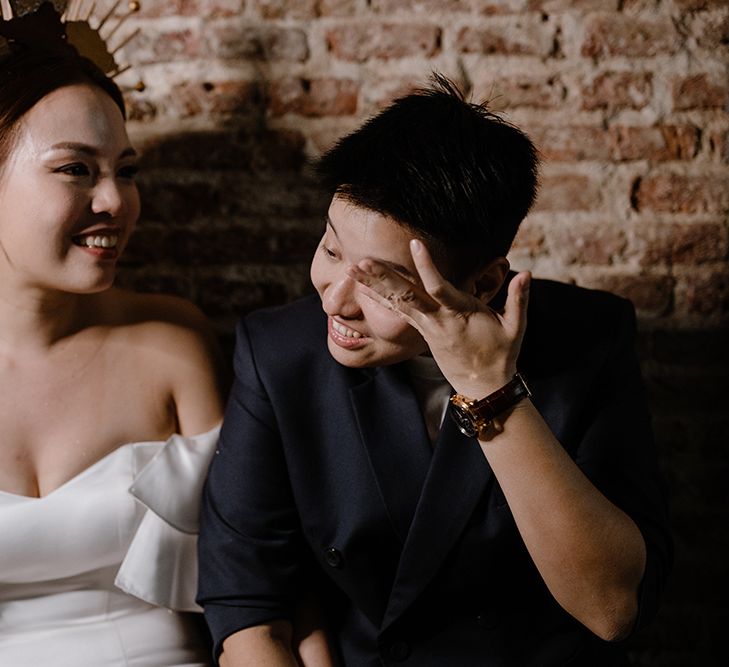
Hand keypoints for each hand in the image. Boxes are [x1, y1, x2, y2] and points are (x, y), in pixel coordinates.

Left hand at [347, 239, 529, 397]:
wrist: (483, 386)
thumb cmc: (501, 354)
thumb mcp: (516, 328)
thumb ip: (519, 299)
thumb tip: (525, 273)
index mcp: (460, 314)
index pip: (439, 287)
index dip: (427, 266)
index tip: (415, 244)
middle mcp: (438, 320)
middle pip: (407, 295)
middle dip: (384, 278)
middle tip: (363, 260)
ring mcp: (427, 327)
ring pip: (397, 303)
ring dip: (374, 286)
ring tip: (353, 269)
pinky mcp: (422, 332)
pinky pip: (397, 313)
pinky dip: (379, 299)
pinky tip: (362, 287)